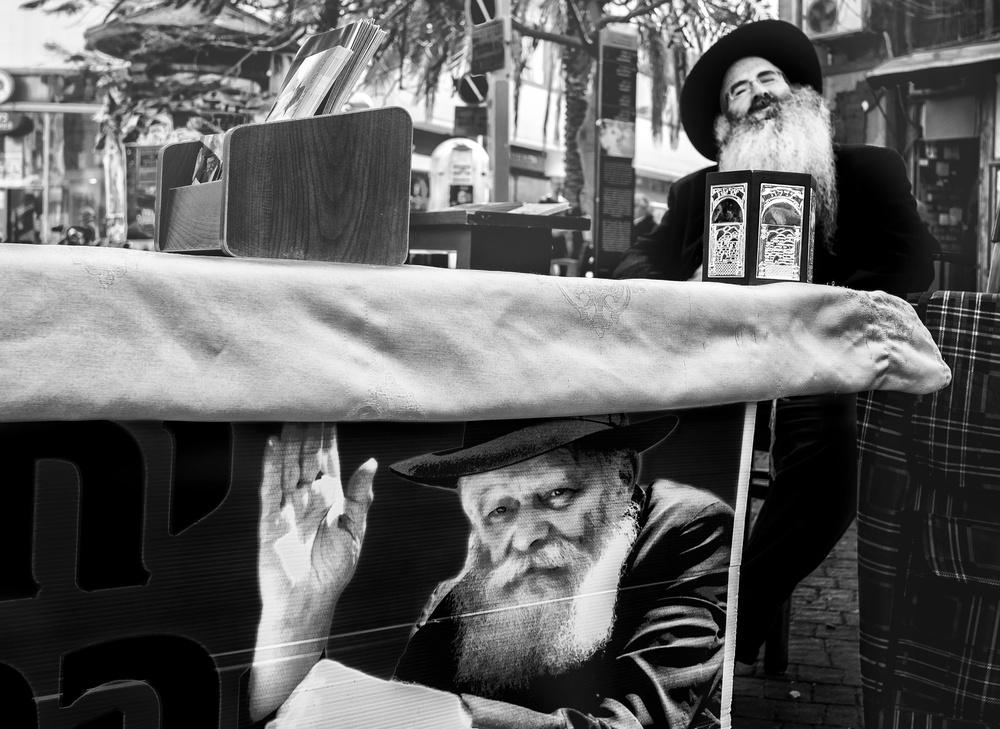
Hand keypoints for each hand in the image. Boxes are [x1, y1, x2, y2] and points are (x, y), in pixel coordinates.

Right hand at [251, 422, 375, 718]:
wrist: (308, 603)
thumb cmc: (332, 571)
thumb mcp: (355, 531)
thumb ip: (360, 496)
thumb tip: (372, 462)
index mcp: (330, 499)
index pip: (328, 461)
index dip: (329, 438)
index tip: (332, 412)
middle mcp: (307, 498)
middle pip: (307, 457)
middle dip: (309, 431)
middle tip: (311, 402)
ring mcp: (287, 507)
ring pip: (289, 466)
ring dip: (291, 440)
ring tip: (293, 413)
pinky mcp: (269, 519)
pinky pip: (270, 488)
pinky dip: (272, 466)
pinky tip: (273, 444)